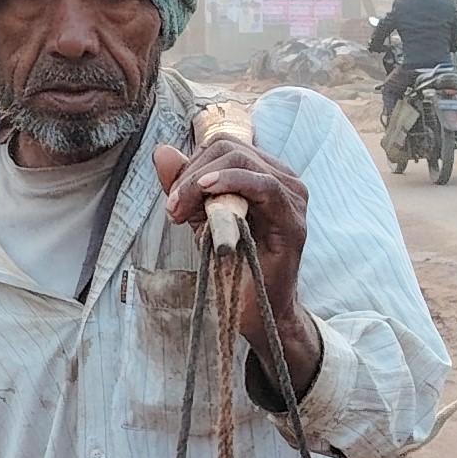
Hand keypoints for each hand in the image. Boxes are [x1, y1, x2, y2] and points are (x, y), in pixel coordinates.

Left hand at [154, 131, 323, 396]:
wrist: (254, 312)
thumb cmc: (232, 266)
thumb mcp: (200, 218)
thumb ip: (183, 185)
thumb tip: (163, 150)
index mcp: (265, 175)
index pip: (224, 145)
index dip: (192, 165)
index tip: (173, 202)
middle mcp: (285, 181)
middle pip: (230, 148)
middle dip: (192, 175)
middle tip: (174, 210)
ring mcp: (293, 199)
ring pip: (242, 160)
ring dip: (201, 182)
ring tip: (182, 212)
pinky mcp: (293, 222)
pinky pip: (264, 186)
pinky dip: (232, 182)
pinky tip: (207, 189)